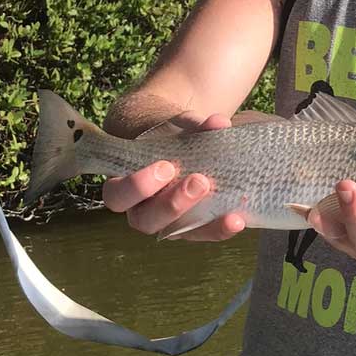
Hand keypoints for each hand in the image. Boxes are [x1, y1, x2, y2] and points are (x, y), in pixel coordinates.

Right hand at [101, 113, 245, 241]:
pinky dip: (219, 228)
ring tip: (227, 212)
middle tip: (199, 182)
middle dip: (173, 204)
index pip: (118, 195)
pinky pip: (201, 233)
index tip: (167, 167)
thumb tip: (219, 123)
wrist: (177, 141)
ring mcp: (164, 222)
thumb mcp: (173, 124)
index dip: (138, 186)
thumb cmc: (166, 133)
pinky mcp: (188, 227)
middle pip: (146, 220)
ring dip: (202, 224)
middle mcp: (140, 209)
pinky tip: (238, 220)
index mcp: (123, 185)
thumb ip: (193, 123)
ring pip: (175, 232)